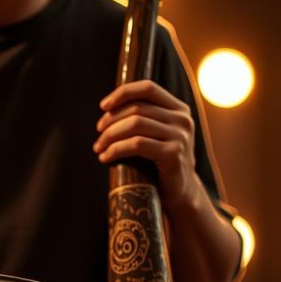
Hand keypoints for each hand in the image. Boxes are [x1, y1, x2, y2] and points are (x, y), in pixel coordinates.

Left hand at [94, 79, 199, 211]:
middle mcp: (182, 119)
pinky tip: (105, 158)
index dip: (123, 93)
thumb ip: (144, 118)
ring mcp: (180, 136)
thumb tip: (108, 108)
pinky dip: (116, 149)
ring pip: (135, 124)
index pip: (148, 88)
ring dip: (110, 136)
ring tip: (99, 147)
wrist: (180, 193)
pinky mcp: (173, 154)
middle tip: (98, 133)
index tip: (103, 106)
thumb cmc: (160, 163)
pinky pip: (136, 144)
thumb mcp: (157, 134)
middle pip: (137, 108)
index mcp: (179, 109)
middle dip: (111, 120)